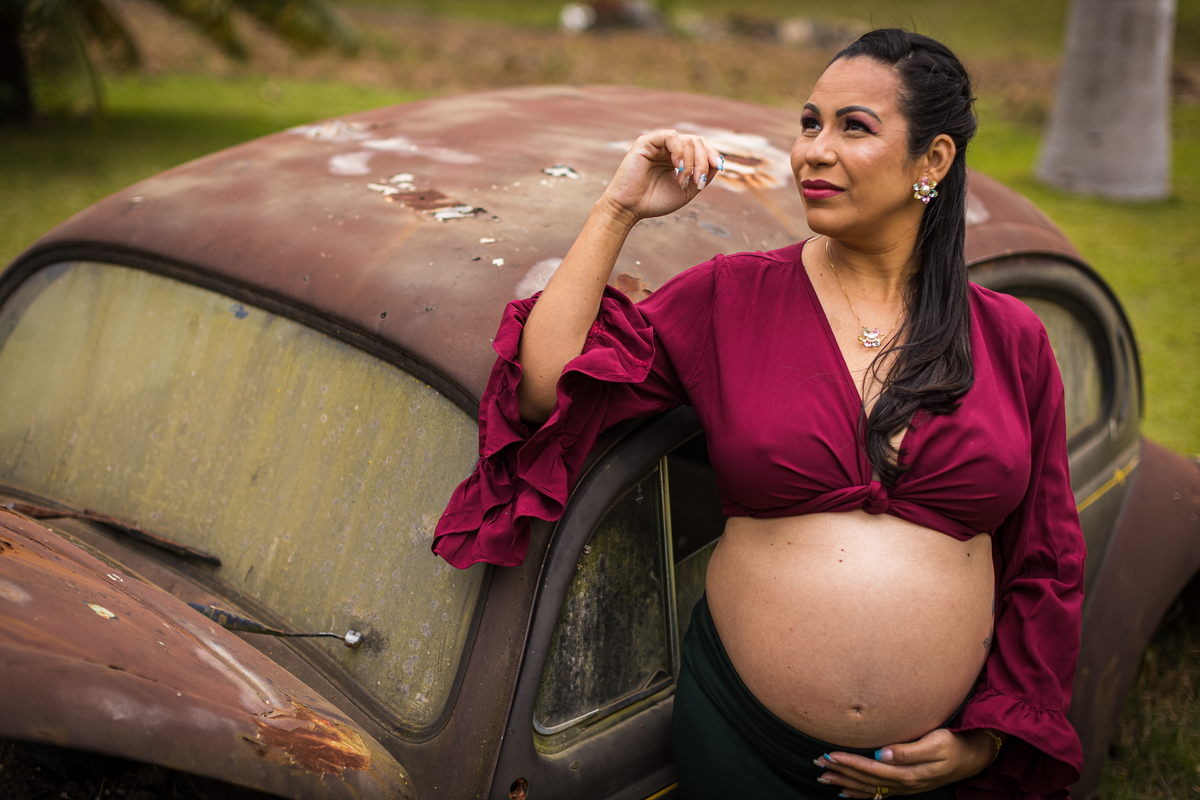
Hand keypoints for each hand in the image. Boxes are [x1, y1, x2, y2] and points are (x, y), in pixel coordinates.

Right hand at [599, 129, 723, 224]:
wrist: (629, 209)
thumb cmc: (654, 201)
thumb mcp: (687, 190)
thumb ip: (703, 176)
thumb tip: (718, 161)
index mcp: (677, 158)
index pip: (700, 146)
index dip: (712, 154)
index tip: (719, 167)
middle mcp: (668, 148)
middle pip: (697, 141)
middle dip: (703, 161)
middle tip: (698, 181)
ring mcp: (657, 144)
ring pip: (687, 140)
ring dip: (691, 162)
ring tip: (683, 181)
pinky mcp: (646, 142)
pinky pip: (670, 136)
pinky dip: (679, 151)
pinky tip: (677, 167)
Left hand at [813, 728, 997, 796]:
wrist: (972, 756)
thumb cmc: (954, 744)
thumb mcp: (935, 743)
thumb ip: (908, 751)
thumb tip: (882, 753)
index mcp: (908, 773)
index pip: (871, 768)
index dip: (849, 762)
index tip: (830, 755)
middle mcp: (904, 783)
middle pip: (866, 779)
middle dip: (841, 771)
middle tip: (818, 764)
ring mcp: (905, 786)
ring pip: (869, 787)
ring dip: (845, 781)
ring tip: (824, 777)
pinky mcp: (906, 785)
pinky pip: (878, 792)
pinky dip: (860, 792)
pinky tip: (846, 791)